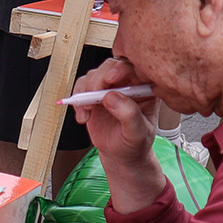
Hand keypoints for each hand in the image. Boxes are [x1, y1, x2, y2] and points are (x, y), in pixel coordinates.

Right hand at [71, 59, 167, 212]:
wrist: (120, 156)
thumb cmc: (135, 144)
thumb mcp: (137, 133)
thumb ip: (129, 114)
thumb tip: (111, 97)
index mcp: (145, 88)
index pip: (135, 68)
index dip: (122, 69)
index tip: (111, 78)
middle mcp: (127, 84)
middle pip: (110, 67)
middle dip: (98, 79)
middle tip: (93, 93)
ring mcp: (109, 88)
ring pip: (93, 75)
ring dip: (86, 91)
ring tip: (88, 110)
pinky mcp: (93, 95)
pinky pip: (81, 88)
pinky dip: (77, 101)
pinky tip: (83, 116)